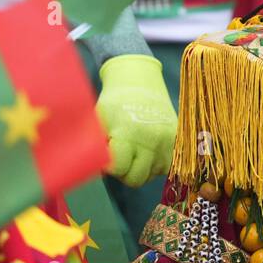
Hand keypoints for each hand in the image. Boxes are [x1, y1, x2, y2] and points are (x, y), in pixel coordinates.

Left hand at [96, 54, 176, 186]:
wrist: (142, 84)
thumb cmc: (115, 102)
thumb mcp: (98, 119)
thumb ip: (91, 144)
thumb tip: (85, 166)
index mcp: (129, 134)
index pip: (119, 169)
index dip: (110, 167)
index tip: (106, 159)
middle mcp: (151, 142)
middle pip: (136, 179)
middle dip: (124, 173)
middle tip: (119, 159)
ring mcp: (167, 143)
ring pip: (151, 175)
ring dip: (140, 169)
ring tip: (133, 154)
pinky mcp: (177, 142)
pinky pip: (165, 167)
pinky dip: (155, 165)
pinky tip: (146, 153)